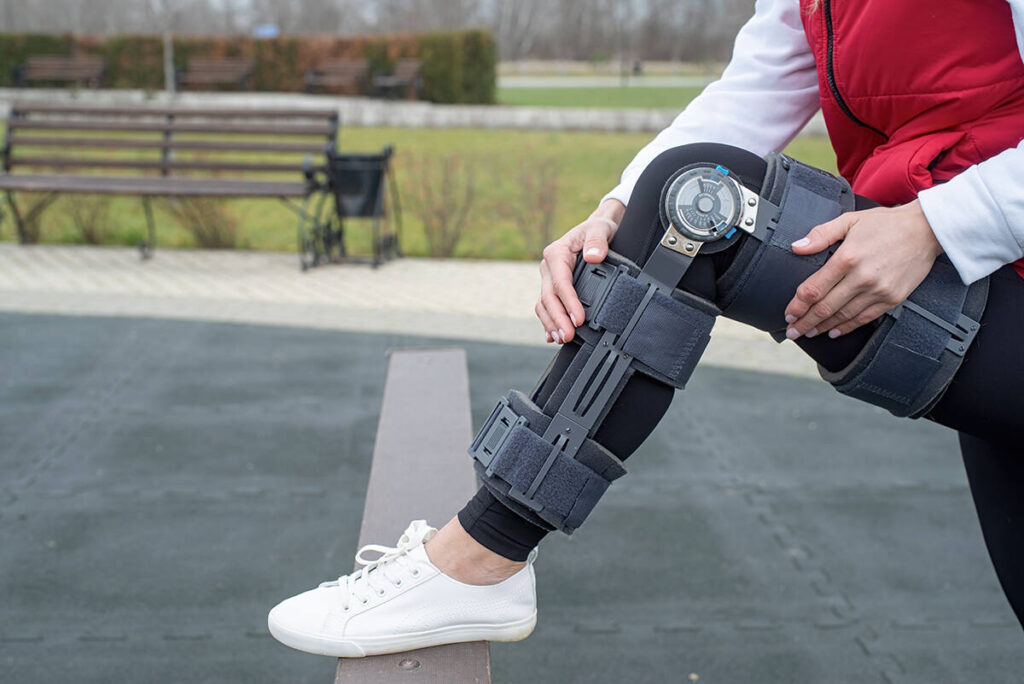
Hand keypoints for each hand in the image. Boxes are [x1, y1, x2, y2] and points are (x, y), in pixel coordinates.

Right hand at [536, 200, 624, 343]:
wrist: (597, 228)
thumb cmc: (599, 228)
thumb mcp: (601, 228)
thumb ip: (598, 241)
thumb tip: (593, 257)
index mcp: (556, 253)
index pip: (560, 283)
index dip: (568, 303)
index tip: (578, 319)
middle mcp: (548, 267)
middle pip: (549, 297)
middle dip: (558, 319)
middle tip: (568, 336)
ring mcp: (549, 277)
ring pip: (544, 304)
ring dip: (551, 323)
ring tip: (561, 339)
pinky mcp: (553, 286)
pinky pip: (546, 305)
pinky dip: (548, 321)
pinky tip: (552, 335)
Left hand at [784, 200, 943, 339]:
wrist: (926, 230)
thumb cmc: (886, 224)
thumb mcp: (849, 220)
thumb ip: (821, 234)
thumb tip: (796, 247)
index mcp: (847, 258)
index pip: (814, 289)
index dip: (797, 305)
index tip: (788, 314)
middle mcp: (861, 278)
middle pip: (825, 307)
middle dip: (804, 322)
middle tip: (792, 332)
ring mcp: (878, 291)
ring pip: (842, 316)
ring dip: (822, 327)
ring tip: (808, 332)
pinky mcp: (892, 299)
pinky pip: (864, 318)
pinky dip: (846, 327)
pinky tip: (834, 331)